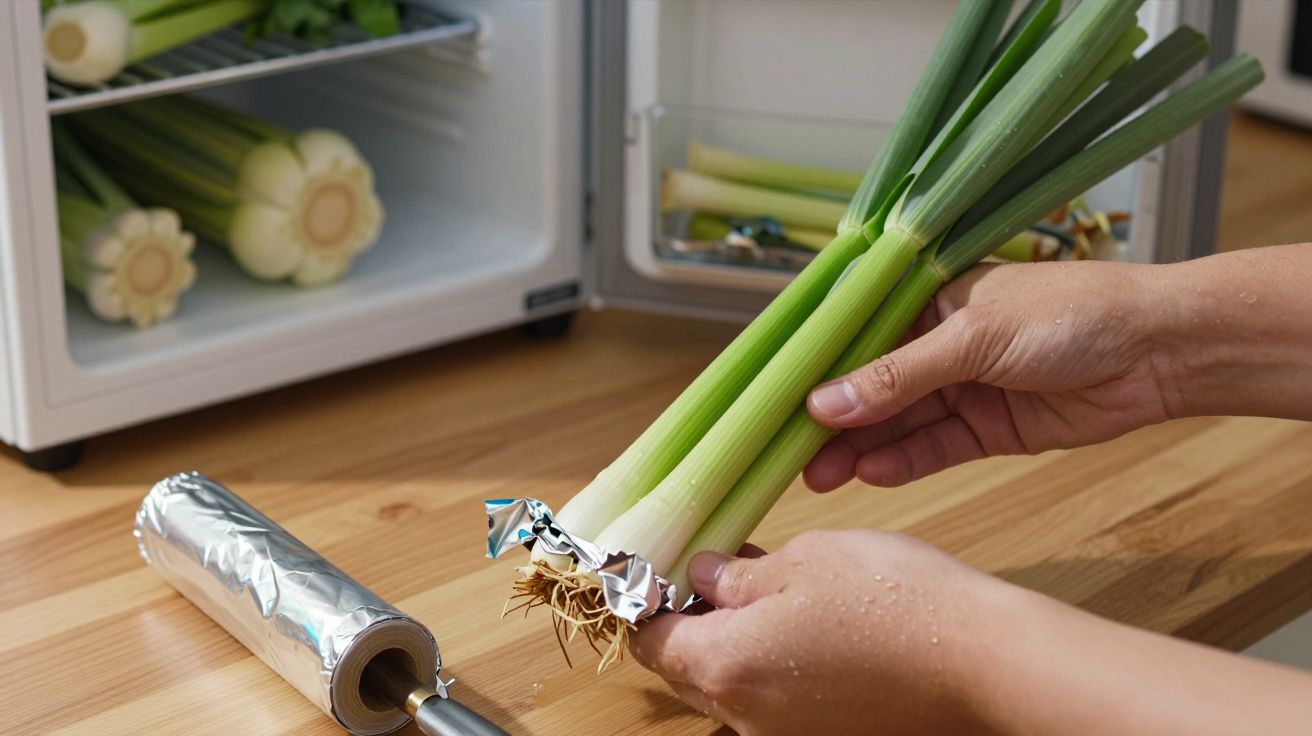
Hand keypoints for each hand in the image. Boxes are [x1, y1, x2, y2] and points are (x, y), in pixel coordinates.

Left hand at [630, 530, 1014, 735]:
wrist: (980, 660)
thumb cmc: (892, 600)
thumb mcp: (803, 560)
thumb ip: (736, 575)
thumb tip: (703, 575)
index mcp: (725, 666)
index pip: (649, 641)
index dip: (649, 598)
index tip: (663, 565)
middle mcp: (745, 717)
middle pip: (684, 670)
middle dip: (688, 620)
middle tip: (715, 570)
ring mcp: (785, 735)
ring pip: (729, 687)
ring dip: (731, 642)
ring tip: (765, 589)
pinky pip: (771, 702)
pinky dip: (770, 665)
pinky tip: (802, 625)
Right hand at [804, 260, 1183, 489]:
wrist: (1160, 351)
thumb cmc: (1071, 313)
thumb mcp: (973, 336)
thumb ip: (898, 375)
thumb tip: (825, 403)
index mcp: (927, 298)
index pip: (855, 333)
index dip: (813, 366)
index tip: (770, 396)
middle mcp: (938, 342)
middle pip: (869, 385)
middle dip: (830, 419)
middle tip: (788, 452)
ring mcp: (962, 386)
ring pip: (897, 422)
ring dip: (859, 448)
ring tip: (818, 474)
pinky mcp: (988, 428)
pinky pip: (934, 447)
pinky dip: (904, 462)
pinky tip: (869, 474)